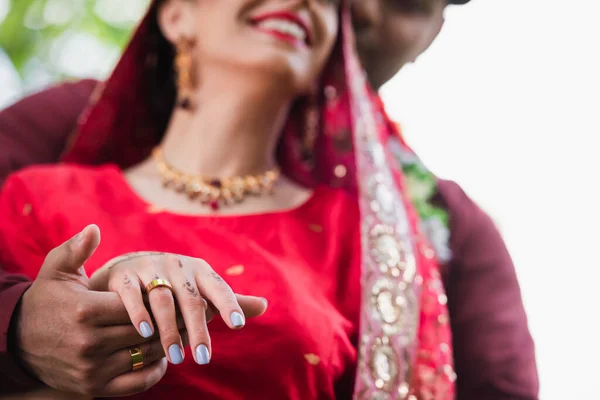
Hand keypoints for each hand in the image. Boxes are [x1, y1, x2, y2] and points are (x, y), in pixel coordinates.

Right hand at [15, 225, 173, 396]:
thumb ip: (77, 249)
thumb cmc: (45, 300)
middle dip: (171, 322)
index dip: (161, 298)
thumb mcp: (56, 271)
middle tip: (191, 314)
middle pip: (146, 331)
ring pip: (145, 355)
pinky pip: (135, 383)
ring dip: (167, 345)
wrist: (17, 342)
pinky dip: (154, 372)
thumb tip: (94, 228)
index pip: (139, 304)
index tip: (178, 292)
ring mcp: (91, 368)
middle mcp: (89, 342)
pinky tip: (162, 358)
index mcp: (85, 309)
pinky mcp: (92, 388)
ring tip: (183, 333)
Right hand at [91, 251, 267, 365]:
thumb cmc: (174, 284)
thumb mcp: (201, 288)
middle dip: (198, 329)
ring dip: (169, 330)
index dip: (229, 304)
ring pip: (163, 300)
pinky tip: (145, 333)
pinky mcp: (123, 276)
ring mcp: (149, 269)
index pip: (219, 288)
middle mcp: (177, 267)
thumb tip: (265, 305)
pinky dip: (138, 313)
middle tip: (205, 359)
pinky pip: (131, 295)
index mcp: (199, 270)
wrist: (128, 267)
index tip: (238, 325)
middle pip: (191, 299)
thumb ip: (230, 299)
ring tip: (176, 358)